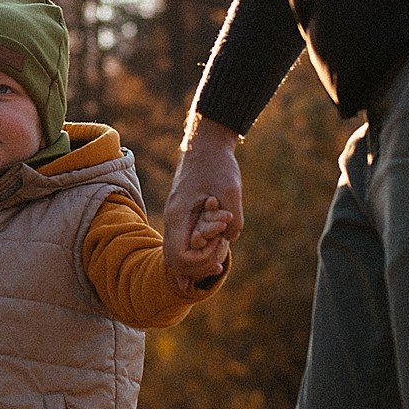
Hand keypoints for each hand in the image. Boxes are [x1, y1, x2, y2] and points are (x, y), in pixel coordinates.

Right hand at [163, 116, 243, 290]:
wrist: (207, 143)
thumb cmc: (218, 164)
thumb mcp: (232, 191)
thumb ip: (233, 221)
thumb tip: (229, 240)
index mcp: (179, 216)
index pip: (180, 257)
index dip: (201, 260)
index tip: (219, 243)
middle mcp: (174, 220)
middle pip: (176, 262)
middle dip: (200, 265)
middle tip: (220, 256)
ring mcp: (178, 218)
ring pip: (178, 255)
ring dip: (200, 260)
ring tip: (220, 257)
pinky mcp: (185, 215)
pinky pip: (185, 243)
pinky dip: (196, 254)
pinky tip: (211, 261)